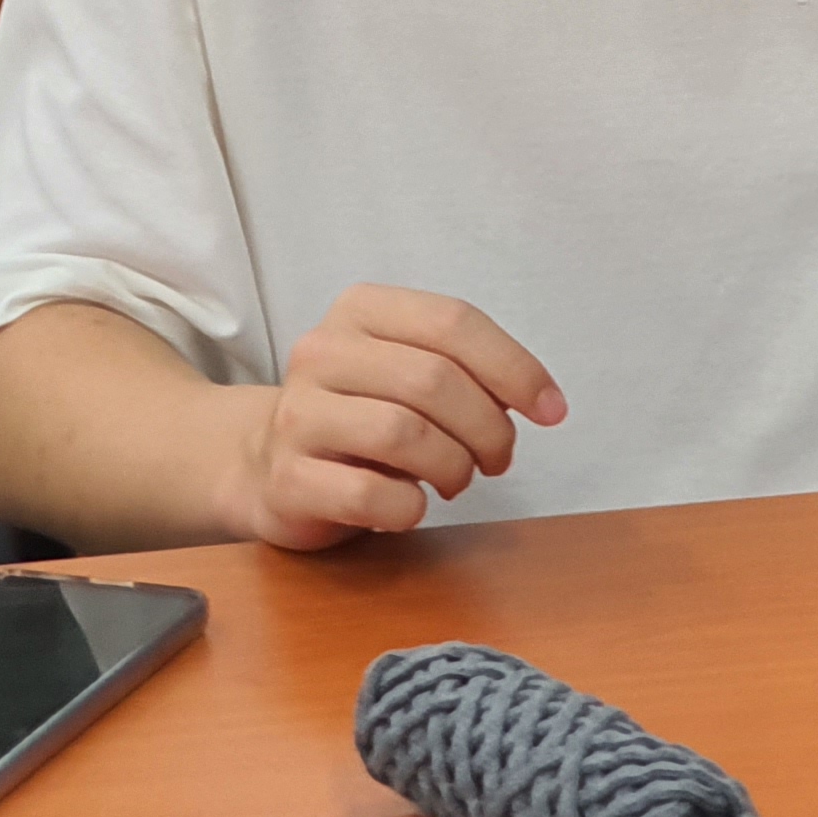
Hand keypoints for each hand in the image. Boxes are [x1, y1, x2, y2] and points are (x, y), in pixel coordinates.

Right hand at [220, 283, 565, 550]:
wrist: (266, 463)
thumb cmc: (362, 414)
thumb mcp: (411, 371)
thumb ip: (467, 369)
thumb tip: (540, 400)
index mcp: (361, 309)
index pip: (454, 322)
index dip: (515, 368)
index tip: (552, 410)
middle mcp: (322, 351)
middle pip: (434, 380)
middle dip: (488, 428)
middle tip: (498, 459)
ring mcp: (298, 414)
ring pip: (404, 434)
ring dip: (453, 467)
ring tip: (456, 479)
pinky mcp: (288, 477)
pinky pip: (371, 494)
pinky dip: (411, 507)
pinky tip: (412, 505)